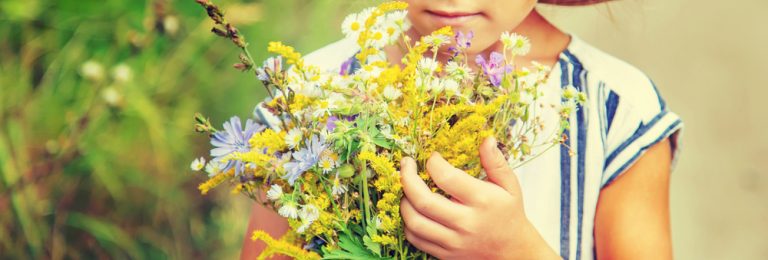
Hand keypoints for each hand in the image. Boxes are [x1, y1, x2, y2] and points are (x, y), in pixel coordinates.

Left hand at [400, 137, 558, 258]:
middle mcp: (465, 223)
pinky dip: (408, 222)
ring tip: (407, 188)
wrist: (513, 252)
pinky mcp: (445, 254)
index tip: (433, 157)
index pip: (447, 178)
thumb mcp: (509, 185)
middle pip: (423, 201)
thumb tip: (487, 139)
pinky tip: (412, 209)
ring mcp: (453, 242)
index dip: (433, 163)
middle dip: (407, 178)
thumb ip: (496, 162)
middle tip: (406, 165)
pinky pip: (416, 238)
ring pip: (414, 222)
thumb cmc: (509, 214)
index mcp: (482, 201)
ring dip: (404, 201)